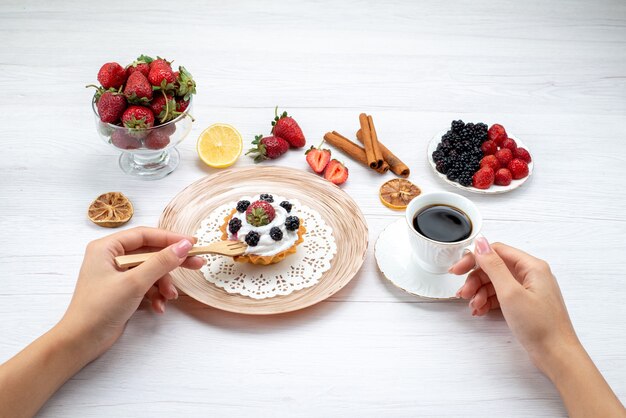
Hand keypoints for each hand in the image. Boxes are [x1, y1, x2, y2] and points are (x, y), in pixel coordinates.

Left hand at [58, 227, 204, 360]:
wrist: (81, 342)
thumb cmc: (100, 308)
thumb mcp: (134, 282)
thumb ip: (161, 262)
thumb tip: (184, 245)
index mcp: (107, 248)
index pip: (145, 235)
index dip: (170, 238)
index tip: (192, 243)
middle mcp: (111, 257)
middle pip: (150, 253)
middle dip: (172, 262)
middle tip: (196, 264)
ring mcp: (117, 275)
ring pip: (151, 271)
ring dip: (163, 284)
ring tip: (169, 297)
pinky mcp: (122, 290)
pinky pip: (146, 285)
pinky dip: (155, 294)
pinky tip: (158, 307)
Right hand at [449, 237, 578, 372]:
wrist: (557, 356)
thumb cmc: (541, 326)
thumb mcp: (510, 293)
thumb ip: (494, 266)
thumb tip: (481, 243)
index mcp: (531, 267)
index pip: (496, 251)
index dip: (474, 259)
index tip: (457, 270)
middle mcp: (531, 275)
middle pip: (494, 268)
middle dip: (475, 280)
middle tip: (463, 293)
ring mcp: (528, 290)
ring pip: (495, 283)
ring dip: (480, 292)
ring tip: (474, 306)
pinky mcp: (525, 304)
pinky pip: (501, 296)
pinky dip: (488, 301)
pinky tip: (481, 310)